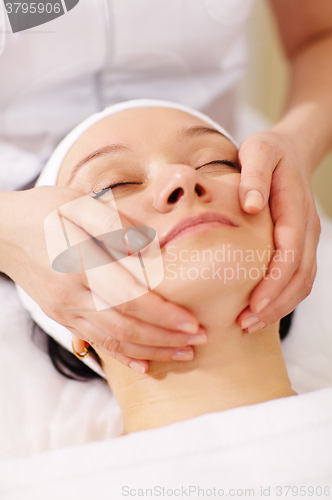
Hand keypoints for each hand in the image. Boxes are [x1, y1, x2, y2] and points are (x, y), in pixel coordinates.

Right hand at [1, 186, 202, 372]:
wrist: (4, 233)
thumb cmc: (46, 212)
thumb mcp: (79, 204)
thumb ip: (116, 226)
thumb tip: (149, 249)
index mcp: (81, 263)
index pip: (130, 298)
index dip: (164, 315)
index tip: (193, 323)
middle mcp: (72, 294)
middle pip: (126, 326)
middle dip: (166, 337)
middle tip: (198, 340)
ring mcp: (66, 310)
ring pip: (113, 340)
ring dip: (151, 350)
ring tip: (183, 353)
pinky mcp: (63, 316)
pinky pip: (96, 342)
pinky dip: (123, 356)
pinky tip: (145, 364)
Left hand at [235, 131, 320, 332]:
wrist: (290, 148)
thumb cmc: (268, 151)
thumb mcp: (257, 150)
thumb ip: (253, 175)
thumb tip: (250, 207)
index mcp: (294, 207)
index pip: (290, 252)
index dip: (274, 282)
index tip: (252, 303)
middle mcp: (306, 227)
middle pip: (299, 275)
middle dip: (274, 304)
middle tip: (245, 324)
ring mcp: (307, 237)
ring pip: (302, 281)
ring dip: (279, 306)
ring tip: (249, 324)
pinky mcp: (300, 243)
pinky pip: (299, 277)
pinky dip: (283, 297)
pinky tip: (261, 309)